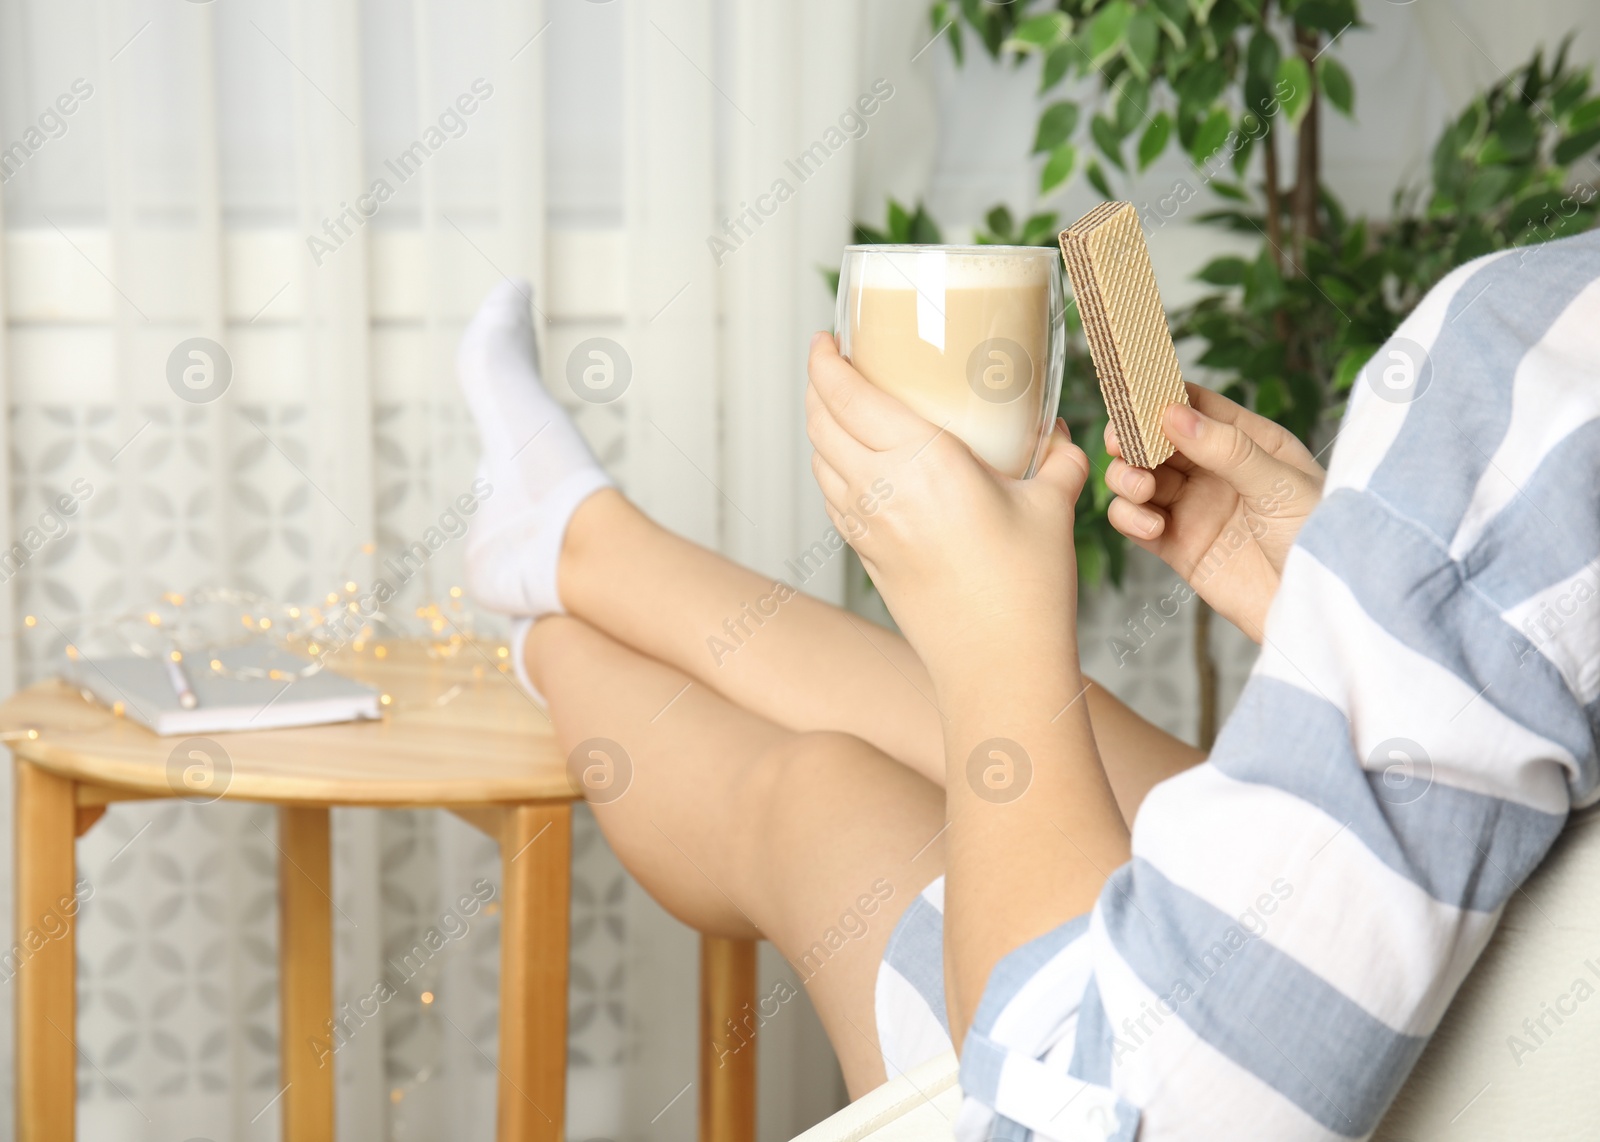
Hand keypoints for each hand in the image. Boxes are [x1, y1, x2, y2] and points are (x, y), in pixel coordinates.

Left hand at [805, 332, 1091, 675]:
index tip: (827, 338)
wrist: (996, 667)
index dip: (825, 361)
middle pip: (821, 422)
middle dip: (818, 385)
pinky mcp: (866, 556)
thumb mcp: (1052, 507)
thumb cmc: (1027, 589)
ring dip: (820, 425)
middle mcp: (882, 491)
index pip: (848, 396)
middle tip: (836, 363)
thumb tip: (1059, 433)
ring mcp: (866, 527)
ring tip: (841, 406)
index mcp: (924, 464)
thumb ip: (1057, 459)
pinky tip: (853, 463)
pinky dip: (831, 467)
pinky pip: (832, 496)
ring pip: (819, 460)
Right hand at [1103, 383, 1323, 640]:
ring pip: (1140, 478)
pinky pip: (1137, 522)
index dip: (1161, 395)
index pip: (1197, 405)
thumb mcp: (1278, 484)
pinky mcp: (1178, 546)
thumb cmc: (1318, 540)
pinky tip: (1150, 525)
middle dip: (1133, 438)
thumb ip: (1225, 448)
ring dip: (1128, 478)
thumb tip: (1173, 413)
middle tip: (1122, 443)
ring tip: (1141, 488)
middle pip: (1157, 440)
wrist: (1316, 610)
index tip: (1133, 391)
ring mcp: (1194, 508)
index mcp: (1249, 442)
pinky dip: (1130, 518)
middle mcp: (1216, 471)